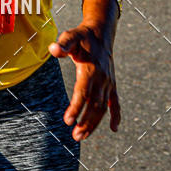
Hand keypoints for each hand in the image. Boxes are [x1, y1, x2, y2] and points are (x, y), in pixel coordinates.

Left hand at [49, 24, 120, 141]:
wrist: (100, 34)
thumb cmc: (81, 36)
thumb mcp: (70, 36)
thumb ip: (62, 44)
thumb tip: (53, 49)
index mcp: (91, 69)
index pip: (83, 92)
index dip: (76, 107)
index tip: (68, 120)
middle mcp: (102, 78)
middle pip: (94, 104)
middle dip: (85, 121)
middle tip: (75, 136)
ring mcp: (109, 83)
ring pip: (103, 107)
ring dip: (94, 123)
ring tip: (82, 136)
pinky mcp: (112, 85)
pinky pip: (116, 103)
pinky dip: (116, 116)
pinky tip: (114, 129)